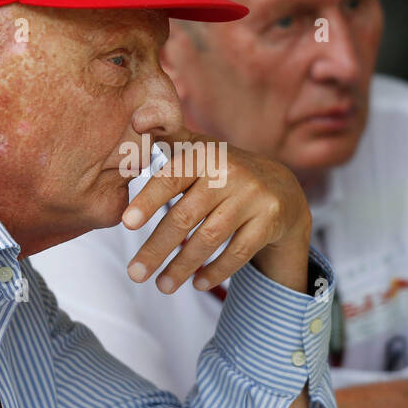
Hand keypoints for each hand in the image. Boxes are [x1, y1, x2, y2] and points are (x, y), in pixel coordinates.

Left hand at [121, 135, 311, 292]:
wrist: (282, 189)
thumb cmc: (225, 172)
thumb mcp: (200, 149)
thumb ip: (167, 138)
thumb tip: (136, 120)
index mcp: (206, 155)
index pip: (171, 178)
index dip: (148, 200)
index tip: (126, 223)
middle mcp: (230, 174)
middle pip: (186, 216)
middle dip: (156, 248)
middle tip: (134, 273)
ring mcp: (253, 198)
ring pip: (210, 238)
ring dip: (182, 267)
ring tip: (162, 286)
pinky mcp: (270, 221)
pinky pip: (238, 252)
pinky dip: (216, 271)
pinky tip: (197, 284)